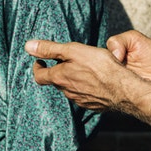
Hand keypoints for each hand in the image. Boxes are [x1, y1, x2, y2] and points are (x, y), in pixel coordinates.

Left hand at [25, 39, 150, 130]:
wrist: (123, 89)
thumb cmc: (100, 66)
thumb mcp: (73, 50)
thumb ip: (50, 48)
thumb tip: (28, 46)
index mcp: (59, 78)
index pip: (39, 75)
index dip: (38, 67)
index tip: (40, 62)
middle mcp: (67, 91)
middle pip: (56, 82)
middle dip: (58, 72)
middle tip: (65, 62)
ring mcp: (80, 100)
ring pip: (70, 89)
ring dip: (72, 80)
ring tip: (83, 71)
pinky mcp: (93, 105)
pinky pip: (84, 96)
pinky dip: (85, 88)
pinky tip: (96, 83)